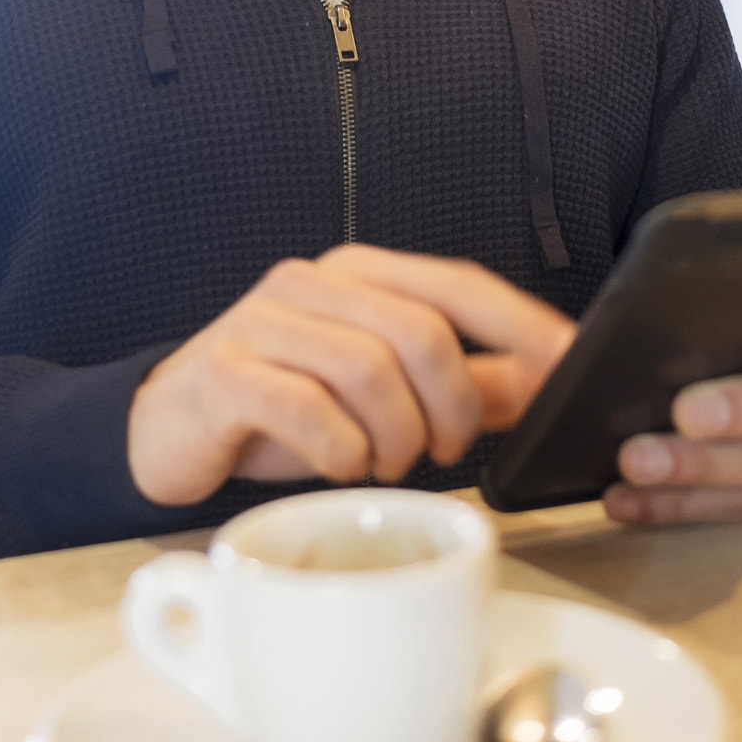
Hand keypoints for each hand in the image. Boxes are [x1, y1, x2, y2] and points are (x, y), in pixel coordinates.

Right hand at [127, 245, 575, 506]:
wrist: (169, 429)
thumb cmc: (284, 407)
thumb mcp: (383, 396)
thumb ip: (465, 383)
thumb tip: (546, 381)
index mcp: (362, 274)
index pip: (460, 284)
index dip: (524, 326)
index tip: (572, 367)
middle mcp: (314, 282)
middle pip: (423, 332)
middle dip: (453, 407)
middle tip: (445, 452)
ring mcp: (264, 321)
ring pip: (370, 371)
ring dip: (395, 439)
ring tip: (382, 465)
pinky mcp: (225, 371)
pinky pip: (307, 408)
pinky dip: (339, 451)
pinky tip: (337, 466)